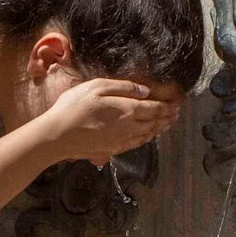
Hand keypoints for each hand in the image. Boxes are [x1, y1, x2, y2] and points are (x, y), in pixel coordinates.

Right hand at [38, 78, 178, 165]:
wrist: (58, 135)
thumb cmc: (75, 107)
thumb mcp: (98, 86)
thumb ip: (124, 88)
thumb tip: (145, 91)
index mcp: (128, 110)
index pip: (155, 108)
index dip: (168, 106)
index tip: (176, 103)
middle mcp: (130, 128)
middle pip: (155, 123)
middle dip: (167, 117)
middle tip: (176, 113)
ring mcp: (122, 141)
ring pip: (148, 135)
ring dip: (159, 129)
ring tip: (166, 124)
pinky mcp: (114, 150)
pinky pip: (137, 144)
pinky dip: (147, 138)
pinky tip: (147, 136)